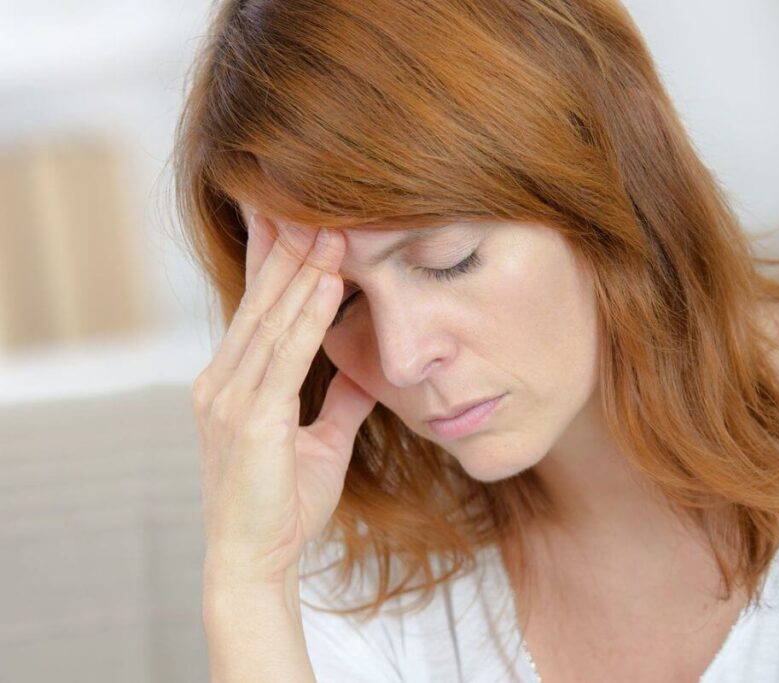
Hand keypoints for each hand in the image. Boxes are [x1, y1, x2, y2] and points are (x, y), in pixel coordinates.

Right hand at [191, 206, 376, 590]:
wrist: (254, 562)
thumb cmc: (282, 504)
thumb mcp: (320, 442)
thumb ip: (338, 402)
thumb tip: (367, 369)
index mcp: (234, 383)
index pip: (258, 308)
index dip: (276, 260)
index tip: (297, 215)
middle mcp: (222, 382)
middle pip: (260, 301)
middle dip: (288, 248)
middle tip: (312, 197)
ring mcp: (230, 399)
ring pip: (271, 319)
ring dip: (302, 269)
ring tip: (330, 225)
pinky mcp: (249, 421)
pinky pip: (284, 357)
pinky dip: (307, 316)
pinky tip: (326, 282)